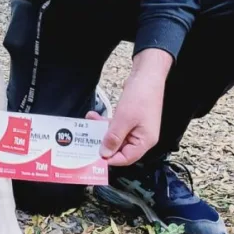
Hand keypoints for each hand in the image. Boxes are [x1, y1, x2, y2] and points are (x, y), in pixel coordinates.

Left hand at [86, 50, 170, 165]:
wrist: (147, 74)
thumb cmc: (140, 96)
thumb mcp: (124, 119)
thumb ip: (113, 138)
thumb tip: (104, 154)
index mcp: (145, 141)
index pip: (126, 158)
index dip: (110, 159)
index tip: (94, 156)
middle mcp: (141, 137)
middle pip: (120, 148)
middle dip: (103, 143)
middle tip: (86, 142)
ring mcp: (136, 127)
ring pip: (116, 136)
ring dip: (101, 130)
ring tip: (88, 123)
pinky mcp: (130, 118)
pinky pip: (116, 125)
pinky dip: (105, 122)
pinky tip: (94, 116)